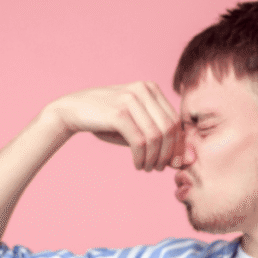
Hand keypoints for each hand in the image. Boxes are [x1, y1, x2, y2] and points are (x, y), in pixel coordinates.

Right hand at [44, 82, 182, 171]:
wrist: (72, 111)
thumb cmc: (108, 121)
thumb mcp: (137, 127)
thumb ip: (160, 139)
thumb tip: (185, 161)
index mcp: (151, 89)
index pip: (175, 120)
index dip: (178, 145)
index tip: (172, 163)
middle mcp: (143, 90)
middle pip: (169, 128)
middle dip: (168, 153)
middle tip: (159, 168)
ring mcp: (131, 99)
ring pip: (156, 137)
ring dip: (154, 158)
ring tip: (147, 168)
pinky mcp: (119, 113)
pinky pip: (140, 142)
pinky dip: (141, 158)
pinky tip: (137, 165)